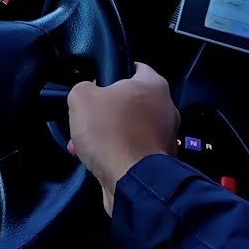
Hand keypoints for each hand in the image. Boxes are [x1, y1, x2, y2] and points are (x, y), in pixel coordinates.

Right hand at [67, 62, 179, 215]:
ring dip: (108, 135)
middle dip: (105, 111)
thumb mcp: (81, 98)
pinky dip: (117, 153)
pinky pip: (134, 150)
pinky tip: (97, 161)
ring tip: (83, 146)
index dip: (113, 72)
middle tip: (86, 119)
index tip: (97, 82)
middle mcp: (166, 108)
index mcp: (154, 85)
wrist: (132, 181)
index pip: (135, 67)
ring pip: (130, 128)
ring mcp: (166, 137)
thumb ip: (83, 88)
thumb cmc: (110, 132)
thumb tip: (89, 93)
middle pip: (130, 101)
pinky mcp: (161, 161)